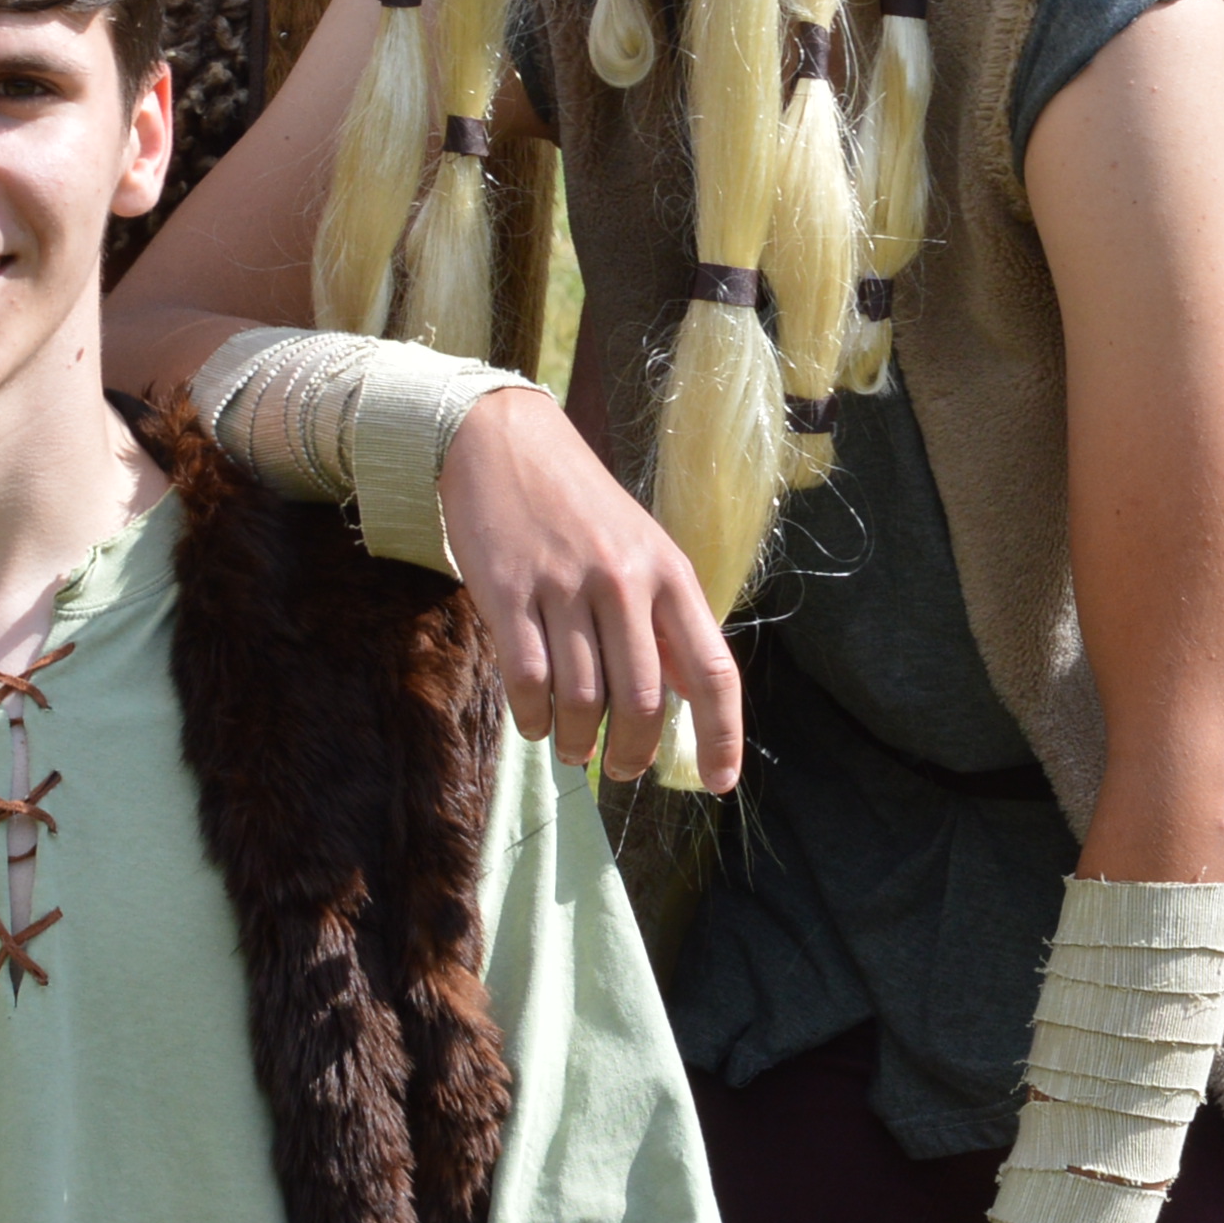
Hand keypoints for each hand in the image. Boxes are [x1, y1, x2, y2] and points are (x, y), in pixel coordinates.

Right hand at [436, 387, 745, 789]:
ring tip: (573, 747)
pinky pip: (526, 679)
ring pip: (581, 698)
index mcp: (668, 571)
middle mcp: (623, 579)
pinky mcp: (507, 590)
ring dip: (577, 741)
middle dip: (632, 752)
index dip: (722, 735)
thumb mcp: (642, 548)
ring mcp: (563, 584)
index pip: (712, 670)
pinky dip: (532, 717)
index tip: (719, 782)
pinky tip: (533, 722)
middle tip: (619, 768)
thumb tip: (696, 697)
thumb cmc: (579, 505)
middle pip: (641, 700)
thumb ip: (667, 619)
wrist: (502, 440)